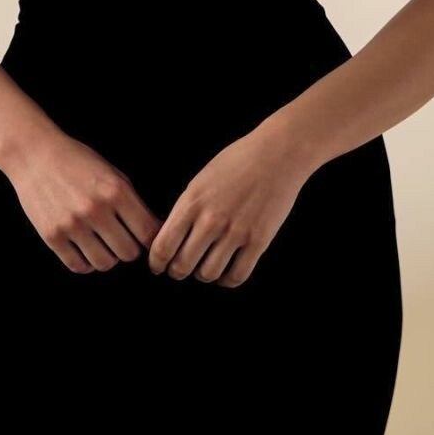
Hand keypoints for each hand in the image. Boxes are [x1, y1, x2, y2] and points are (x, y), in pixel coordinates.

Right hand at [7, 130, 162, 273]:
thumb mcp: (112, 173)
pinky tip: (85, 249)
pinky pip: (79, 266)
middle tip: (122, 239)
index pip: (148, 233)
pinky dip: (86, 263)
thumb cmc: (78, 161)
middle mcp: (95, 209)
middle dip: (129, 248)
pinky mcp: (52, 236)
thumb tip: (153, 232)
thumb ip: (132, 202)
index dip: (152, 241)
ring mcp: (72, 225)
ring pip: (105, 264)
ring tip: (103, 244)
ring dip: (108, 257)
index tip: (147, 241)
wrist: (36, 154)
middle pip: (129, 253)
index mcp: (115, 191)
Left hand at [148, 127, 311, 288]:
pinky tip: (226, 272)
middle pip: (182, 265)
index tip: (158, 266)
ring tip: (205, 268)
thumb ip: (186, 208)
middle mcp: (211, 219)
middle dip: (177, 272)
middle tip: (180, 270)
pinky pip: (237, 275)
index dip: (156, 262)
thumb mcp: (201, 180)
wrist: (277, 154)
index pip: (163, 246)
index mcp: (192, 201)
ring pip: (208, 274)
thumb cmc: (237, 161)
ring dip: (203, 276)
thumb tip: (171, 237)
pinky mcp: (259, 241)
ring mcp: (236, 232)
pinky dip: (227, 280)